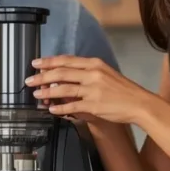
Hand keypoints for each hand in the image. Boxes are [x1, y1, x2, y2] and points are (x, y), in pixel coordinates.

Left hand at [24, 56, 158, 124]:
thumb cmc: (123, 90)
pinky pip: (72, 106)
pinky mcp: (94, 105)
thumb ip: (88, 73)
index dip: (49, 62)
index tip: (36, 63)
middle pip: (61, 73)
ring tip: (37, 94)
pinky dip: (60, 108)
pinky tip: (52, 110)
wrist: (139, 103)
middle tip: (30, 80)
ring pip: (63, 89)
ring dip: (47, 92)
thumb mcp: (106, 74)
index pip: (66, 60)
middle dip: (42, 76)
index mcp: (94, 64)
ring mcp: (93, 90)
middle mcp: (92, 74)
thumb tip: (68, 76)